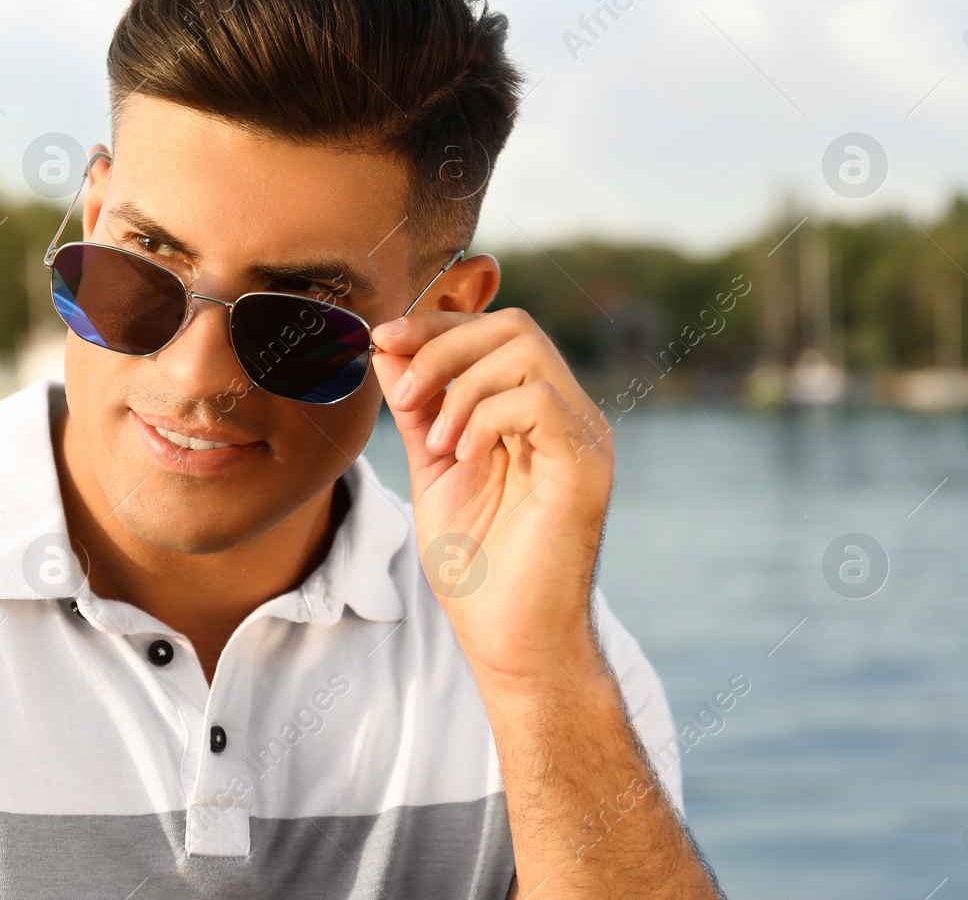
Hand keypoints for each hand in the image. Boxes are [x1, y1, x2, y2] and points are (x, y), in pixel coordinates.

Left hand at [371, 307, 613, 685]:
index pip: (494, 333)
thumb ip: (417, 409)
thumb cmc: (476, 567)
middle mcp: (567, 416)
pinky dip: (486, 416)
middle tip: (402, 395)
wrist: (509, 640)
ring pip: (527, 351)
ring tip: (435, 442)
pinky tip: (462, 457)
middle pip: (514, 326)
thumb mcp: (432, 470)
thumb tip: (388, 348)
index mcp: (534, 414)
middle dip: (442, 344)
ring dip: (461, 385)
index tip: (381, 339)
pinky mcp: (585, 467)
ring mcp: (582, 438)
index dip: (435, 326)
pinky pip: (540, 400)